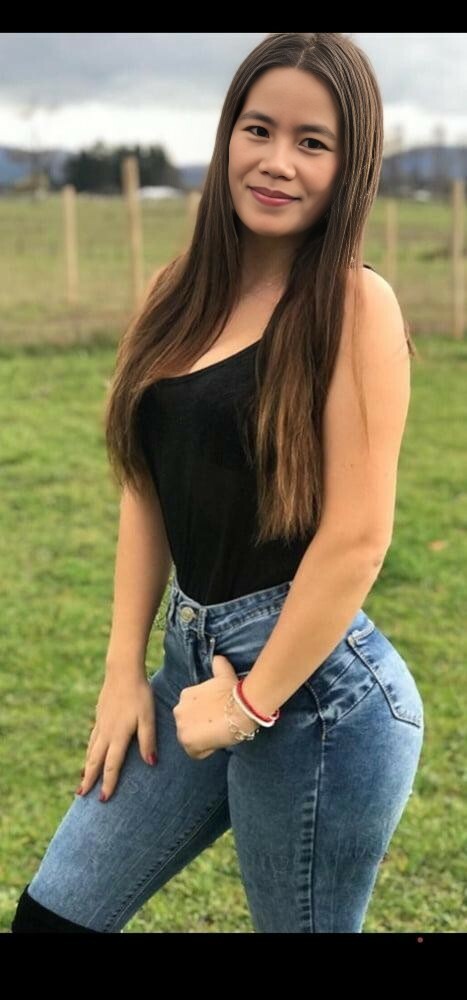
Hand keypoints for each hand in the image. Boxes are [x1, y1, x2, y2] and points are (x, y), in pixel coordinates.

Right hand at [78, 673, 156, 800]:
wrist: (122, 671)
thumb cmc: (139, 694)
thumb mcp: (148, 717)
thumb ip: (148, 740)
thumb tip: (151, 763)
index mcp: (118, 735)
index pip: (112, 765)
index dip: (108, 783)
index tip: (103, 799)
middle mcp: (106, 733)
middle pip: (95, 761)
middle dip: (89, 779)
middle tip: (81, 795)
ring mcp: (100, 724)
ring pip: (91, 750)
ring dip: (87, 767)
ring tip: (83, 780)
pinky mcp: (100, 716)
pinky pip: (92, 739)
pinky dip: (89, 751)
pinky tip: (90, 753)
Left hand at [173, 655, 257, 758]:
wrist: (241, 708)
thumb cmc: (234, 692)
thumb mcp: (224, 673)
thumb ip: (218, 665)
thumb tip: (218, 657)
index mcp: (185, 695)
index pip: (192, 713)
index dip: (206, 716)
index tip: (219, 715)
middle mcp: (178, 710)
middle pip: (189, 726)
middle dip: (202, 728)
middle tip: (220, 725)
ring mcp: (181, 726)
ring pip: (191, 740)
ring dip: (204, 740)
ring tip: (219, 734)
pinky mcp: (187, 741)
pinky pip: (196, 753)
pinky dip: (206, 750)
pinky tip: (217, 741)